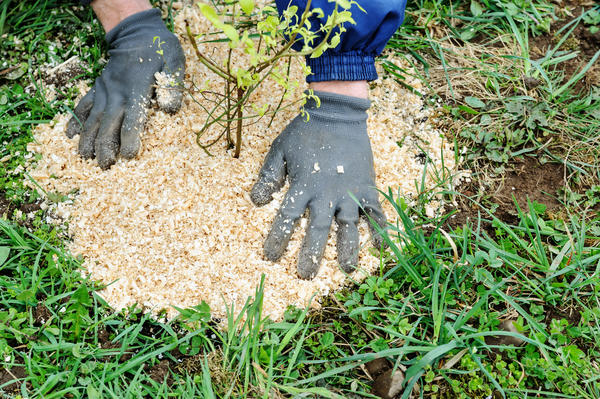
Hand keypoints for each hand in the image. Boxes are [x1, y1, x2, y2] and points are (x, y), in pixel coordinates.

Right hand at [66, 9, 184, 168]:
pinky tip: (69, 136)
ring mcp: (104, 89)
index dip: (129, 139)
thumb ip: (172, 85)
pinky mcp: (98, 86)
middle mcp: (117, 92)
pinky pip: (83, 105)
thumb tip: (169, 111)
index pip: (132, 119)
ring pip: (93, 118)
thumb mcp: (173, 61)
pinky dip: (75, 120)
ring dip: (88, 139)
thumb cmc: (158, 48)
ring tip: (85, 158)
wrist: (135, 31)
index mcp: (137, 89)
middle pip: (108, 124)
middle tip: (104, 167)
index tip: (128, 156)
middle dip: (105, 146)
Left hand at [250, 91, 386, 279]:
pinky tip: (380, 248)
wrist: (338, 113)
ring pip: (347, 227)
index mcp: (302, 185)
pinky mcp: (367, 187)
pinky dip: (379, 230)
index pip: (286, 219)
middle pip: (317, 229)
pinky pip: (374, 212)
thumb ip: (268, 176)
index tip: (271, 258)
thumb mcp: (279, 150)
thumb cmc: (305, 132)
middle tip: (306, 276)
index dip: (277, 239)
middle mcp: (325, 193)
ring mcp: (349, 191)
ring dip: (347, 249)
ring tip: (347, 270)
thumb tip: (257, 202)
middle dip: (310, 254)